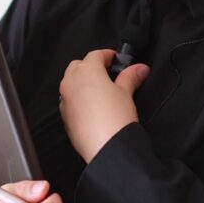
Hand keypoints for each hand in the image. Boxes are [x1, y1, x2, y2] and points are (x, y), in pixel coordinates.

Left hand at [58, 49, 149, 163]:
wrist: (106, 148)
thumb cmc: (115, 118)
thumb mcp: (126, 93)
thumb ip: (131, 77)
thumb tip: (139, 68)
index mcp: (86, 71)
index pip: (96, 54)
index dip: (108, 55)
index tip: (117, 59)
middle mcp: (71, 82)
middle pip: (79, 65)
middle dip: (92, 66)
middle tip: (109, 73)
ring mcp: (65, 98)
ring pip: (71, 82)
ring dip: (83, 81)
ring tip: (101, 90)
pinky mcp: (64, 115)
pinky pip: (70, 99)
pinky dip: (79, 97)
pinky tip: (93, 106)